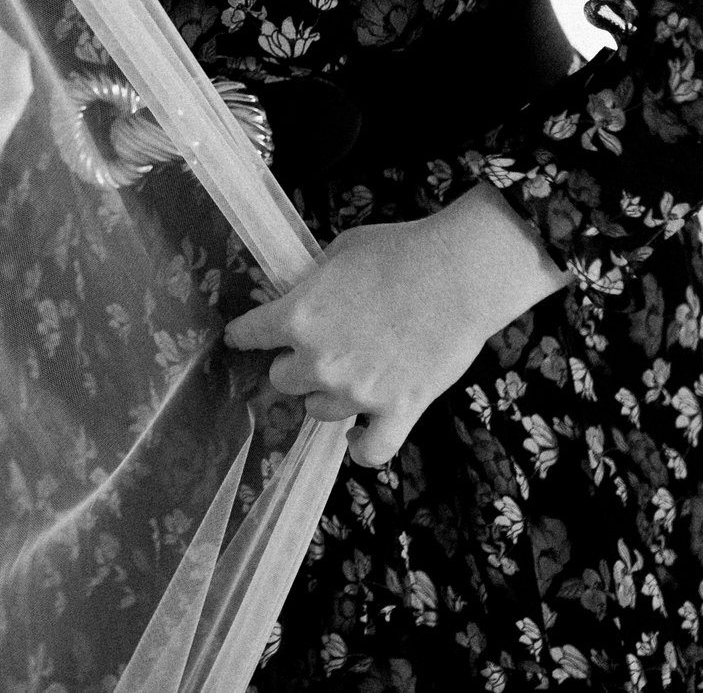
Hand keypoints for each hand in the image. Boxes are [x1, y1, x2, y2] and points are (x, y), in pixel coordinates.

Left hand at [224, 182, 570, 467]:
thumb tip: (307, 296)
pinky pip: (370, 450)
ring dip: (327, 395)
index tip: (242, 339)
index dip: (244, 335)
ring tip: (347, 379)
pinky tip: (358, 438)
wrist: (460, 273)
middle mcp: (319, 361)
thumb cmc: (400, 250)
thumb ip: (315, 283)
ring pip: (318, 410)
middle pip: (283, 380)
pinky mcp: (398, 411)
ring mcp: (358, 391)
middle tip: (317, 351)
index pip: (250, 335)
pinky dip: (362, 448)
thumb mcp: (340, 252)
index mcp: (298, 316)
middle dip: (294, 365)